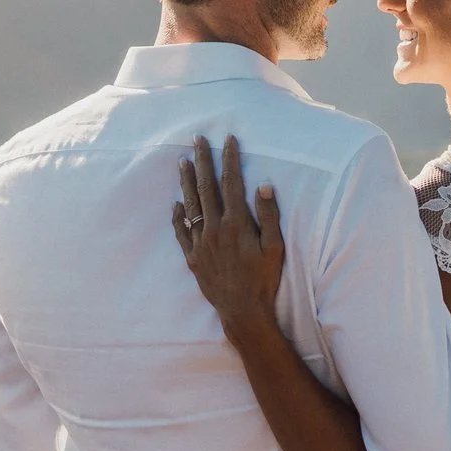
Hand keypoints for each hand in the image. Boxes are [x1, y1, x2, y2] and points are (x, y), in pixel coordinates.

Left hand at [172, 135, 285, 332]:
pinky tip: (175, 203)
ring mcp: (201, 243)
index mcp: (236, 223)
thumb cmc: (264, 279)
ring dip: (186, 181)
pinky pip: (181, 231)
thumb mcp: (275, 247)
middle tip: (197, 139)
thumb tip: (264, 185)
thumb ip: (269, 216)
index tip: (228, 139)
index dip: (229, 159)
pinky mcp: (193, 257)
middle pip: (206, 187)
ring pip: (190, 205)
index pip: (232, 182)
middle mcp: (214, 229)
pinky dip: (177, 215)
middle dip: (202, 160)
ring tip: (182, 161)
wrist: (243, 311)